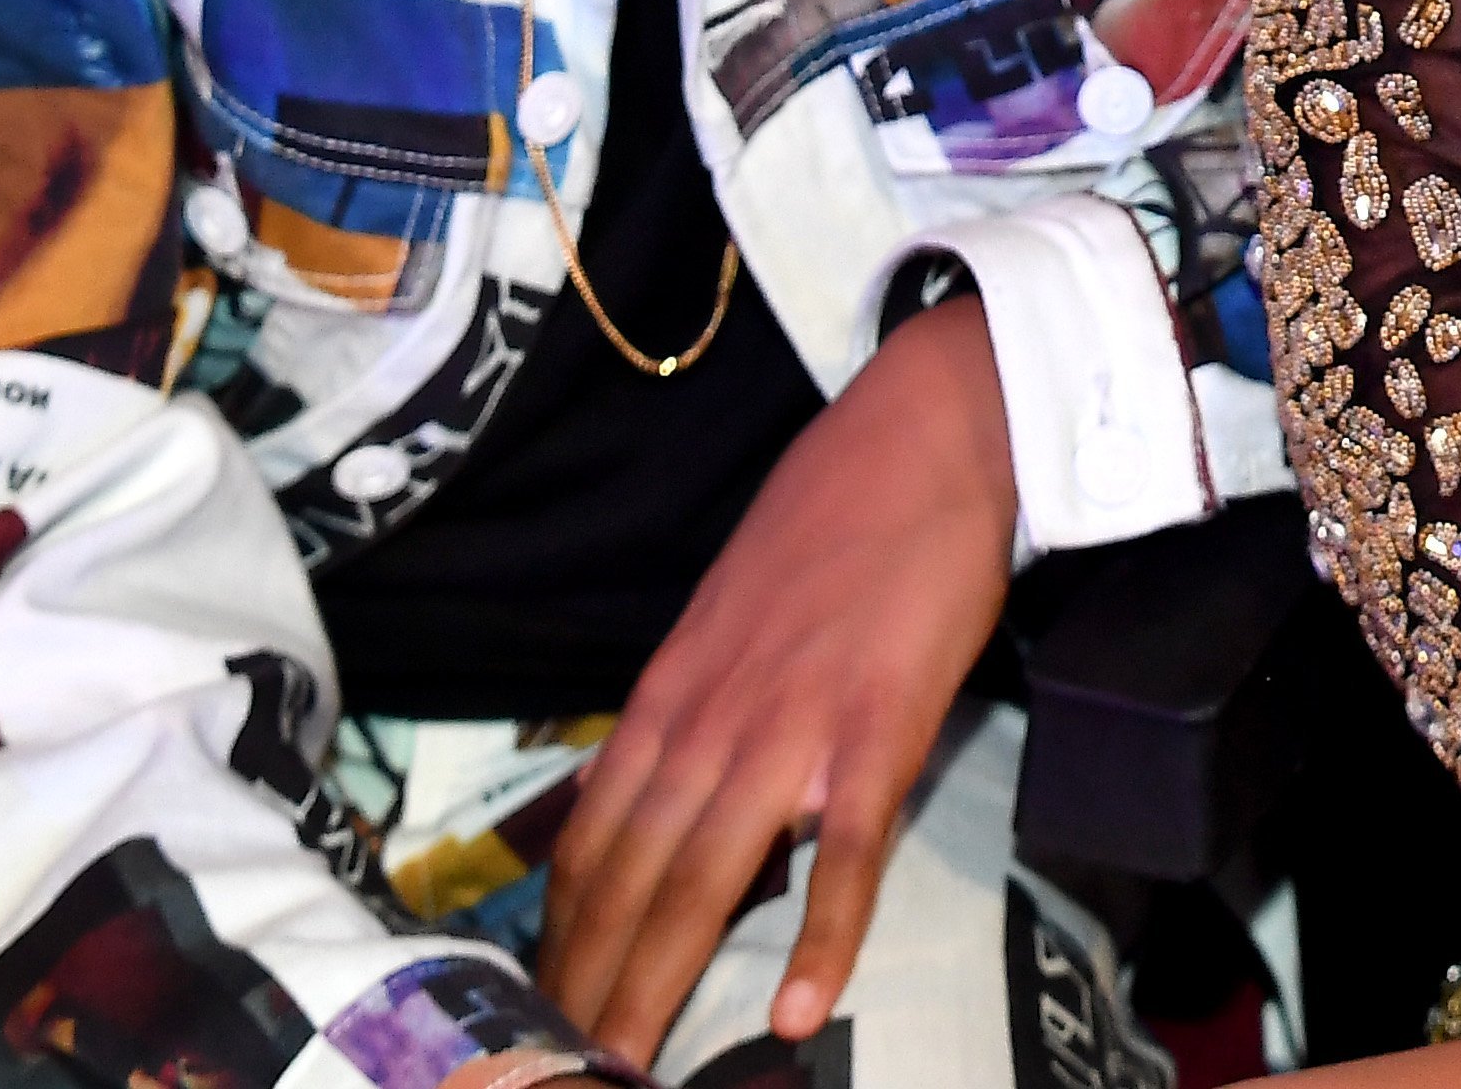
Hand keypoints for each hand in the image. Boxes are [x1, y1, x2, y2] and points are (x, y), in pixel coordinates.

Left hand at [537, 290, 1017, 1061]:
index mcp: (671, 692)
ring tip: (629, 1072)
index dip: (562, 935)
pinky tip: (798, 1011)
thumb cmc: (831, 520)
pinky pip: (845, 852)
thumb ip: (681, 705)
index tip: (538, 1008)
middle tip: (557, 1073)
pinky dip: (820, 936)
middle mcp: (710, 717)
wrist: (922, 435)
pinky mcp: (876, 727)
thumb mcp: (724, 612)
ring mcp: (792, 725)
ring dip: (662, 983)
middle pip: (631, 877)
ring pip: (708, 877)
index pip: (591, 841)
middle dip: (589, 986)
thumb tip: (625, 788)